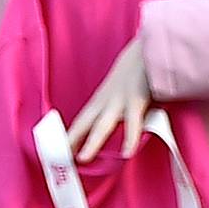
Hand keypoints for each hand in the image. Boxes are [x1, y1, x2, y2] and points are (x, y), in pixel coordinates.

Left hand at [71, 36, 152, 161]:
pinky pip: (133, 122)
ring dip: (92, 142)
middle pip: (84, 124)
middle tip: (59, 159)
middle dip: (71, 141)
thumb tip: (115, 125)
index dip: (70, 138)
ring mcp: (120, 100)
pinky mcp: (137, 98)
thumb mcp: (122, 89)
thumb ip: (116, 106)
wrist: (149, 47)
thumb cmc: (138, 71)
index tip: (59, 154)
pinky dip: (130, 137)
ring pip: (103, 125)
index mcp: (101, 100)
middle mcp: (106, 101)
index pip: (81, 122)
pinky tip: (127, 153)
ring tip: (83, 159)